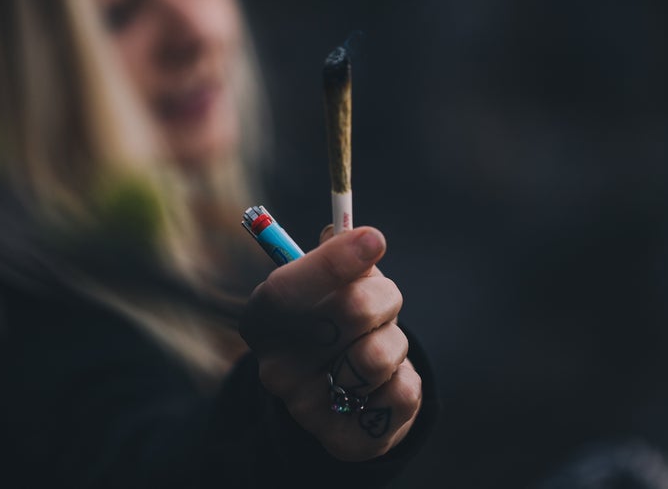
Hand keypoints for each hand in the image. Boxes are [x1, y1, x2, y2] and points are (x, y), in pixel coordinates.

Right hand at [239, 226, 421, 461]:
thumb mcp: (332, 286)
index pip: (285, 290)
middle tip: (385, 300)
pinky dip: (405, 378)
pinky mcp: (345, 439)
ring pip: (380, 354)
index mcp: (262, 321)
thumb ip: (336, 256)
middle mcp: (275, 368)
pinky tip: (384, 383)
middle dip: (385, 295)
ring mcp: (307, 409)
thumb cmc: (336, 324)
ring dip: (395, 340)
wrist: (343, 398)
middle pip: (350, 312)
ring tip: (380, 345)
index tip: (374, 238)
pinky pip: (402, 392)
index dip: (331, 262)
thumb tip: (341, 229)